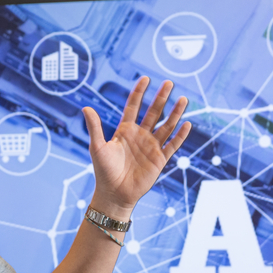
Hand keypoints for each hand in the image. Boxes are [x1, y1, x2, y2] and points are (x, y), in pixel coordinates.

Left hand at [81, 77, 190, 213]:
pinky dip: (180, 135)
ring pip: (166, 126)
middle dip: (161, 98)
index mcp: (125, 130)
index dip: (139, 93)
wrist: (114, 194)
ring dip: (175, 113)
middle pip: (153, 112)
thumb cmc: (103, 171)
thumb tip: (86, 108)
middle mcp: (140, 135)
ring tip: (183, 99)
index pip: (133, 106)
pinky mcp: (160, 159)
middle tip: (169, 83)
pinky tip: (187, 124)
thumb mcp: (97, 147)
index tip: (145, 78)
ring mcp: (151, 146)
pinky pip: (172, 144)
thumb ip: (95, 127)